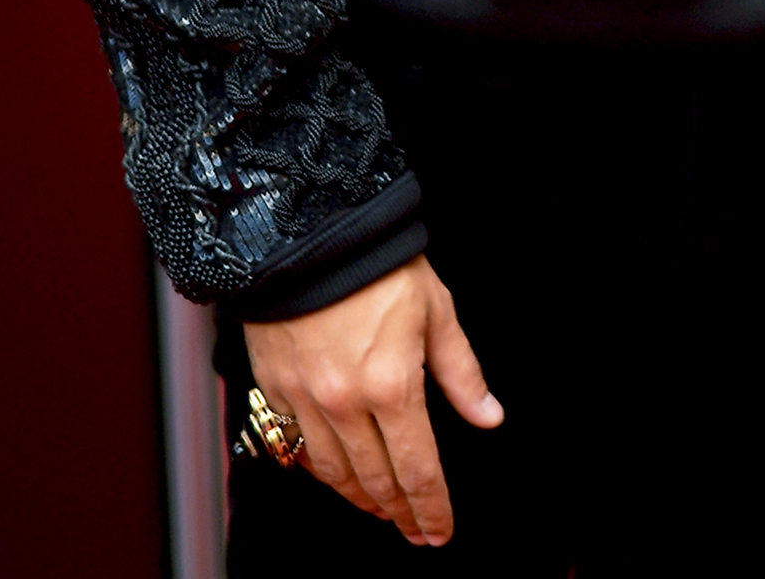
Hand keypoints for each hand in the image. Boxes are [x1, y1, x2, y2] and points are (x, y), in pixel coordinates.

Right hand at [242, 255, 501, 545]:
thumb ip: (462, 373)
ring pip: (334, 475)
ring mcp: (305, 402)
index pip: (418, 469)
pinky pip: (296, 449)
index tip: (440, 532)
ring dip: (361, 499)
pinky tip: (336, 475)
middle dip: (400, 512)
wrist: (309, 233)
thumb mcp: (437, 310)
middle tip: (415, 530)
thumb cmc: (380, 266)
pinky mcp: (275, 391)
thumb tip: (489, 416)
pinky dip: (320, 470)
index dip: (432, 508)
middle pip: (375, 481)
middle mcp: (346, 405)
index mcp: (392, 387)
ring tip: (382, 509)